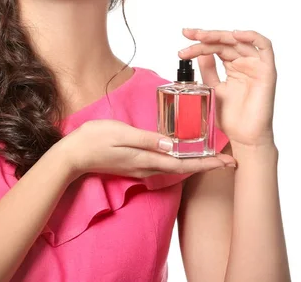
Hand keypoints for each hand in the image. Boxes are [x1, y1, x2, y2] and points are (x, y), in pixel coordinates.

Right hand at [59, 119, 236, 181]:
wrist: (73, 155)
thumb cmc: (94, 140)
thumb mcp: (120, 133)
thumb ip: (146, 139)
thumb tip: (171, 144)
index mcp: (146, 159)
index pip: (183, 162)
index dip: (206, 162)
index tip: (226, 161)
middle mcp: (146, 166)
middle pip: (182, 167)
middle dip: (206, 163)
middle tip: (227, 159)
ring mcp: (140, 167)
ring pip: (173, 166)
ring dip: (193, 162)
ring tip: (210, 155)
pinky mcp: (134, 164)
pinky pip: (162, 164)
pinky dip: (178, 159)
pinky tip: (180, 153)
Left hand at [179, 28, 277, 148]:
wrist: (243, 137)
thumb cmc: (230, 117)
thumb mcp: (211, 88)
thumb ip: (208, 70)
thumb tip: (199, 52)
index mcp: (233, 66)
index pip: (215, 47)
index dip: (198, 42)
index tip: (182, 43)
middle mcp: (245, 63)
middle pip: (225, 41)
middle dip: (205, 36)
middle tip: (188, 34)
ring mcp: (256, 66)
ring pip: (239, 41)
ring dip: (219, 35)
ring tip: (201, 36)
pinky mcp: (267, 71)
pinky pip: (265, 47)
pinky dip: (251, 36)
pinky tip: (235, 34)